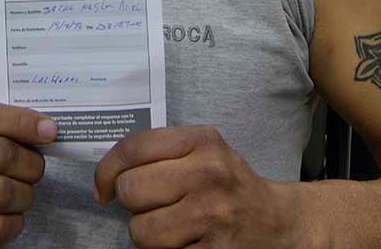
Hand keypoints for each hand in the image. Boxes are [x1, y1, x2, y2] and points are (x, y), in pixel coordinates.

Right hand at [0, 101, 56, 248]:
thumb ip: (8, 126)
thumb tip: (46, 128)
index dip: (20, 121)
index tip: (49, 130)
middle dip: (29, 161)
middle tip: (35, 167)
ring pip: (0, 192)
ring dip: (24, 192)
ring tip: (22, 191)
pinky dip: (15, 219)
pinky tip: (10, 213)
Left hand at [94, 126, 298, 248]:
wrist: (278, 221)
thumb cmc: (227, 183)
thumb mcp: (202, 151)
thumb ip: (160, 152)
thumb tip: (107, 176)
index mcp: (202, 141)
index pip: (134, 149)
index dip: (107, 170)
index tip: (103, 187)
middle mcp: (208, 174)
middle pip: (131, 190)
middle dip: (132, 203)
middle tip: (150, 205)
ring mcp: (213, 215)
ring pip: (141, 230)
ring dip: (147, 233)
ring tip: (169, 225)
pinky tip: (185, 241)